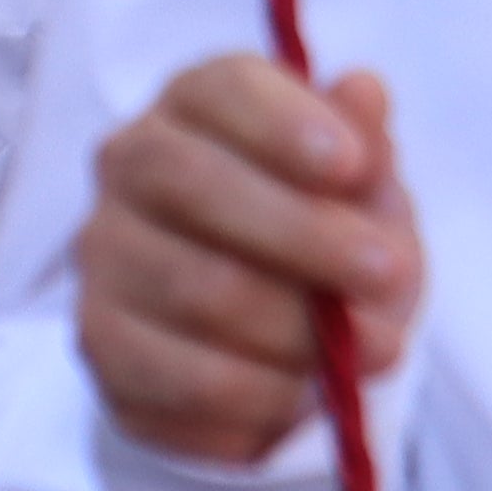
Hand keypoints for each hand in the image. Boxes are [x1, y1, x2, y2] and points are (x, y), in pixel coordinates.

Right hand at [75, 57, 422, 469]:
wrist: (274, 336)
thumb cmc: (322, 238)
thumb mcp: (362, 193)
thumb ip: (364, 146)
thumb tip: (363, 90)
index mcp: (193, 108)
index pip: (219, 91)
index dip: (282, 123)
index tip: (351, 164)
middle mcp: (127, 170)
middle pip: (192, 185)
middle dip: (303, 234)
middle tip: (389, 273)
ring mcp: (104, 261)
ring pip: (193, 290)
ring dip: (300, 331)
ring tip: (374, 351)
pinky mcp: (102, 349)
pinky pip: (179, 382)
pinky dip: (262, 398)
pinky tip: (309, 400)